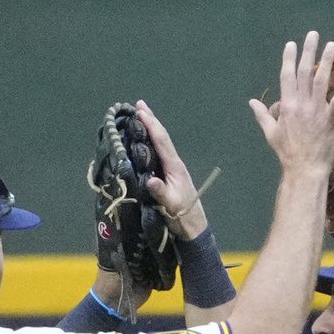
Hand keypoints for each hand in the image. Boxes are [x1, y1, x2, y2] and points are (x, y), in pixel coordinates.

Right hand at [131, 100, 207, 239]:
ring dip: (151, 129)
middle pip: (162, 137)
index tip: (141, 111)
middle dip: (151, 121)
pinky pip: (159, 152)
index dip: (151, 125)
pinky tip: (145, 140)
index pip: (162, 141)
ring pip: (161, 143)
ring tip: (141, 116)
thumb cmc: (182, 217)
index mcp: (174, 167)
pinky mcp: (169, 175)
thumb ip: (161, 192)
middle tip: (139, 105)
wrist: (194, 228)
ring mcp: (172, 169)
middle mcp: (174, 164)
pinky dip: (151, 141)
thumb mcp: (171, 206)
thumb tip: (150, 180)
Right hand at [250, 30, 333, 178]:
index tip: (291, 44)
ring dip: (327, 61)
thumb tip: (251, 102)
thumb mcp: (270, 133)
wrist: (304, 170)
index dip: (289, 58)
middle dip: (308, 51)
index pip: (286, 76)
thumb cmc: (287, 153)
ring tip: (331, 45)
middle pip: (304, 72)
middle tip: (313, 34)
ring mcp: (316, 110)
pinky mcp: (330, 119)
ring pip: (321, 80)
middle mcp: (301, 103)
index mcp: (286, 105)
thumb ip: (262, 115)